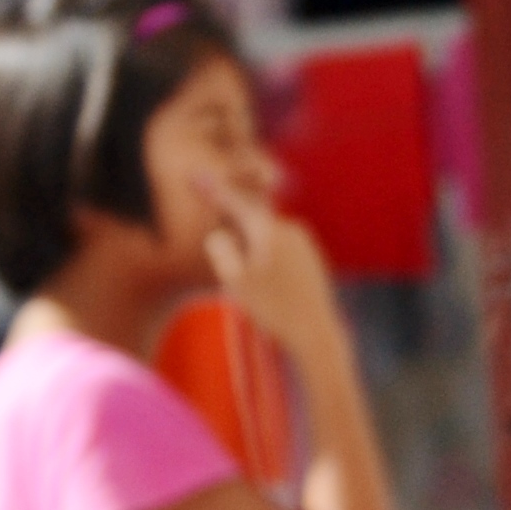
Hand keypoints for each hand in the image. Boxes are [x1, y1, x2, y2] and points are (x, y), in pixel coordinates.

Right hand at [201, 185, 344, 359]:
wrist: (317, 335)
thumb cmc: (273, 309)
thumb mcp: (233, 278)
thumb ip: (221, 246)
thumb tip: (223, 232)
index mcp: (269, 229)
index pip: (234, 202)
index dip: (211, 190)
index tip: (193, 174)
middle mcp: (290, 229)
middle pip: (249, 221)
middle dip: (234, 236)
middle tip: (240, 276)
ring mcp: (305, 242)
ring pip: (263, 238)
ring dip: (250, 254)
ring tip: (260, 291)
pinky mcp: (311, 257)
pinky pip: (278, 251)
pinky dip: (266, 262)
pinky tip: (273, 291)